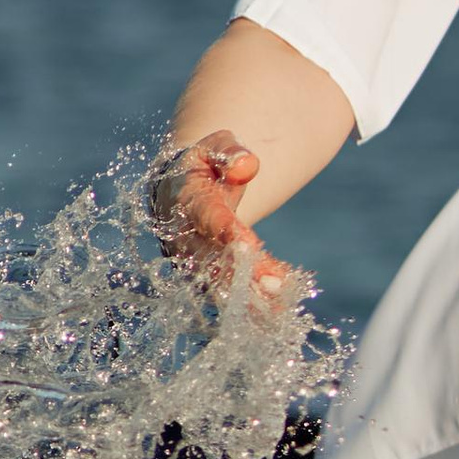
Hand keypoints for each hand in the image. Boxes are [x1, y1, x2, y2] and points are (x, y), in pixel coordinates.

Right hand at [149, 129, 303, 306]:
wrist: (177, 191)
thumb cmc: (204, 165)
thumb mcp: (215, 147)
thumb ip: (230, 153)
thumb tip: (248, 165)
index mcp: (184, 197)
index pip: (204, 215)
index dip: (223, 229)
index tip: (249, 244)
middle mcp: (182, 234)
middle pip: (212, 256)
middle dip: (243, 273)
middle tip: (276, 284)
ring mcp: (190, 259)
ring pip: (217, 282)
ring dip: (248, 296)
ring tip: (280, 306)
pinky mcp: (202, 276)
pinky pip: (225, 292)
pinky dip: (250, 303)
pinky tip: (278, 311)